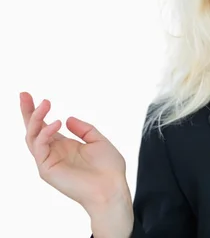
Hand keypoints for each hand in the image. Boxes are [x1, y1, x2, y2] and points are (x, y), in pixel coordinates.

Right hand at [20, 91, 131, 213]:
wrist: (111, 188)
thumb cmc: (108, 168)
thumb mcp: (98, 141)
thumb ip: (84, 129)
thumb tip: (68, 118)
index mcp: (64, 145)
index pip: (45, 126)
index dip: (38, 111)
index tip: (32, 96)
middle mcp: (53, 152)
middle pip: (33, 129)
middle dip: (28, 112)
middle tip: (24, 95)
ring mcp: (48, 161)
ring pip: (32, 136)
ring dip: (36, 118)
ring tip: (45, 104)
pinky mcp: (47, 169)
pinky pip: (39, 147)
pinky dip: (45, 133)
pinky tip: (57, 123)